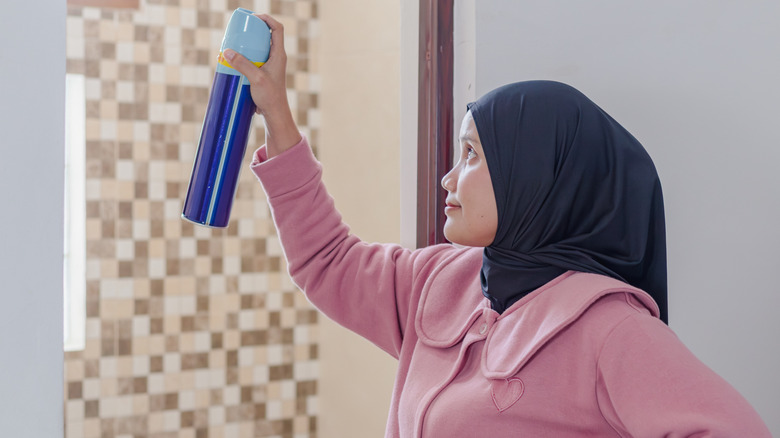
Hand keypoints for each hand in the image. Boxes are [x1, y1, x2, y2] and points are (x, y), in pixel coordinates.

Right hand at [224, 14, 300, 156]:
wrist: (274, 113)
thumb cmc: (270, 96)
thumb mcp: (255, 78)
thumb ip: (242, 64)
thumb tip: (226, 51)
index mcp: (279, 54)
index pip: (277, 29)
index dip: (267, 19)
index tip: (253, 18)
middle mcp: (276, 57)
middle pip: (268, 35)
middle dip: (254, 30)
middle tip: (240, 30)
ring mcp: (271, 65)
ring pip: (260, 48)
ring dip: (249, 44)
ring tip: (235, 43)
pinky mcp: (264, 72)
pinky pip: (255, 58)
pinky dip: (246, 55)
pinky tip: (235, 59)